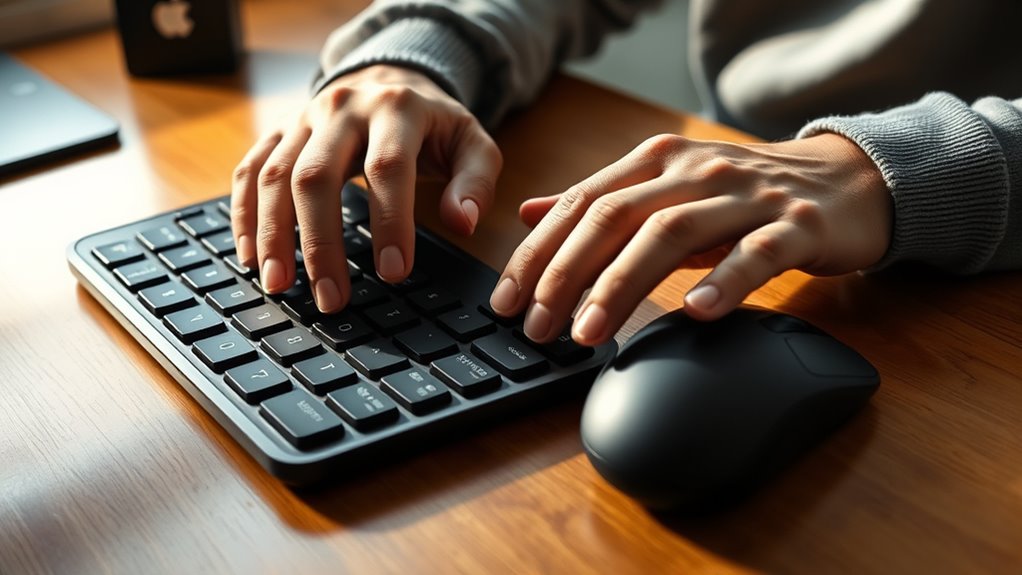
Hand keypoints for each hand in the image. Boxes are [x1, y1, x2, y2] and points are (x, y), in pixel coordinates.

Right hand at [231, 65, 501, 311]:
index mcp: (397, 109)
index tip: (394, 273)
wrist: (391, 77)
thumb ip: (475, 182)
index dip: (390, 222)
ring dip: (272, 235)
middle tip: (330, 298)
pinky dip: (244, 213)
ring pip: (274, 176)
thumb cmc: (434, 124)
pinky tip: (249, 254)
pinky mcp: (279, 132)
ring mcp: (303, 119)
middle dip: (321, 243)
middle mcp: (342, 109)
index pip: (387, 168)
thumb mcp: (471, 142)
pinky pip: (249, 170)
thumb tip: (464, 223)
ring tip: (279, 285)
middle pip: (316, 176)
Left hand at [488, 133, 891, 344]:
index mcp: (658, 162)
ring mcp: (747, 195)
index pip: (582, 203)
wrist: (846, 180)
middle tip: (539, 325)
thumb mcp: (667, 187)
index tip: (508, 299)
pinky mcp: (796, 224)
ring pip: (673, 233)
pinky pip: (756, 251)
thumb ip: (602, 199)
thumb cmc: (746, 192)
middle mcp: (695, 170)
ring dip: (624, 283)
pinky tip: (694, 312)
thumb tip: (531, 211)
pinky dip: (724, 280)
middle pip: (617, 217)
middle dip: (567, 273)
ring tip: (591, 330)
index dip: (539, 251)